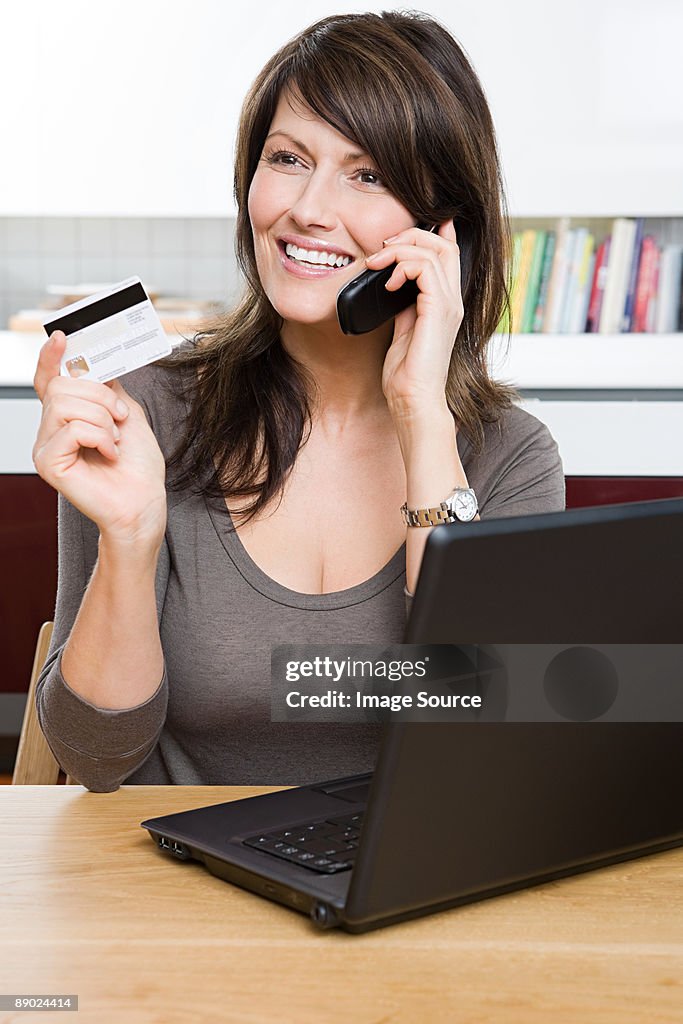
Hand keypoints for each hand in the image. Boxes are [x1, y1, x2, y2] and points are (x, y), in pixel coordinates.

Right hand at [32, 331, 166, 546]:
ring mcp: (45, 447)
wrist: (144, 503)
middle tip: (119, 419)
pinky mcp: (48, 464)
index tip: (62, 337)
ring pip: (66, 404)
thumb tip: (93, 363)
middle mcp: (50, 431)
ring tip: (114, 441)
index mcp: (67, 418)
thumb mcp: (127, 415)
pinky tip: (109, 454)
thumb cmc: (138, 468)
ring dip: (103, 419)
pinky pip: (72, 429)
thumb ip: (107, 388)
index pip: (48, 380)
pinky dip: (100, 437)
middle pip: (61, 386)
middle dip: (100, 396)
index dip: (51, 358)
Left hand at [368, 220, 463, 421]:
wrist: (413, 400)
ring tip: (377, 264)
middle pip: (443, 244)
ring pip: (433, 251)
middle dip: (410, 235)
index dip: (432, 233)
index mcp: (444, 303)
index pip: (448, 253)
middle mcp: (451, 301)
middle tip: (381, 249)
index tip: (398, 234)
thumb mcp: (403, 328)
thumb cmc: (406, 374)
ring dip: (400, 249)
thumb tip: (392, 282)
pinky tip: (386, 284)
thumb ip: (404, 304)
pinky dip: (401, 267)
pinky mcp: (438, 311)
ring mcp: (448, 305)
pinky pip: (424, 268)